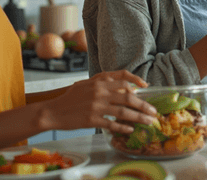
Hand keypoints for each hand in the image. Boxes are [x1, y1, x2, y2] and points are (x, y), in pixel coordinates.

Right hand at [41, 70, 157, 133]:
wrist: (53, 110)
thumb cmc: (71, 97)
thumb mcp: (86, 83)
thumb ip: (103, 82)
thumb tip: (125, 86)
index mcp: (99, 81)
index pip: (122, 76)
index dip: (136, 80)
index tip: (146, 86)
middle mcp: (100, 92)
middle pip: (128, 97)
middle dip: (144, 105)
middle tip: (153, 111)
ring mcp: (96, 106)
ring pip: (124, 112)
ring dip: (139, 117)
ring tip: (148, 122)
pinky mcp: (92, 120)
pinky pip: (112, 124)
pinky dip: (123, 127)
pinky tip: (130, 129)